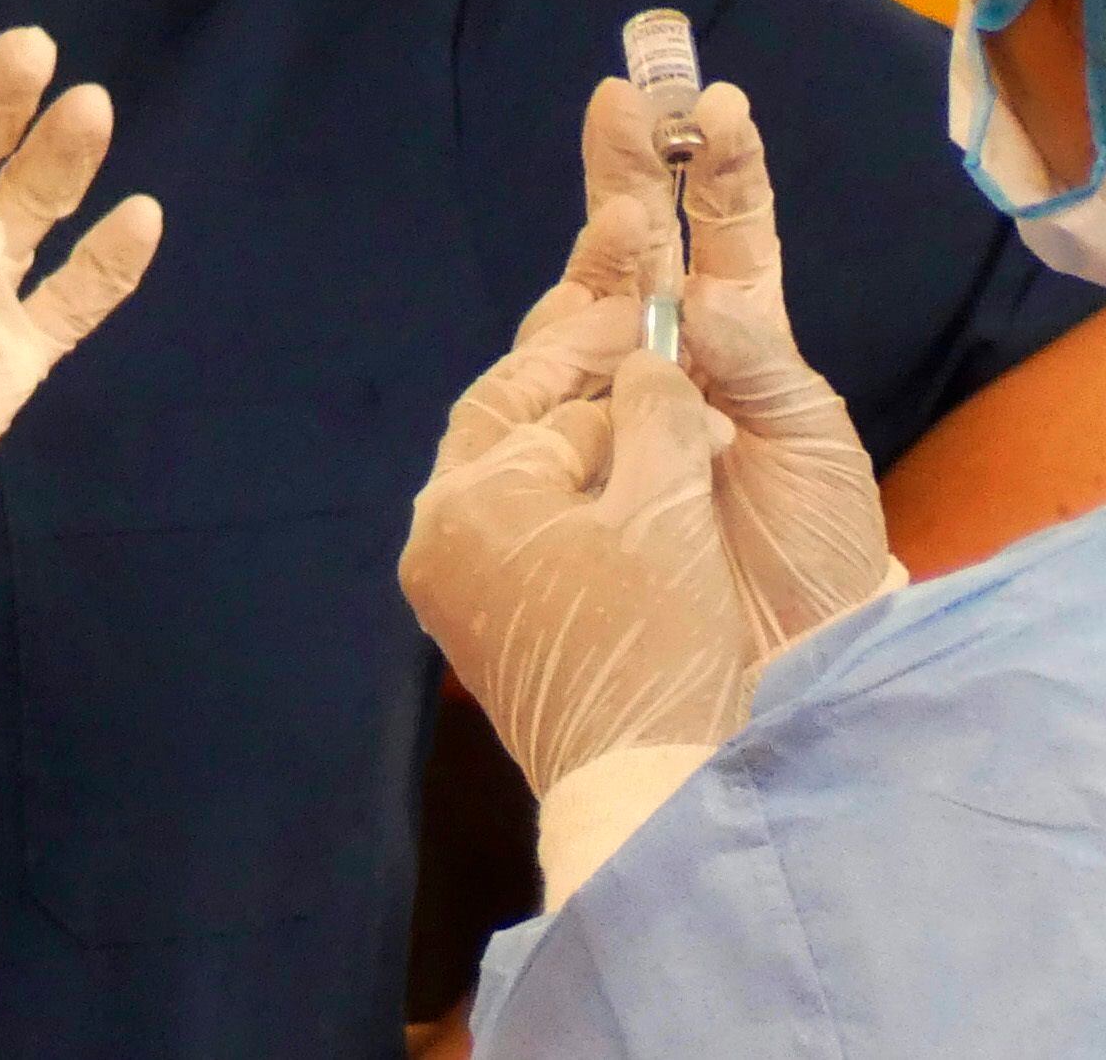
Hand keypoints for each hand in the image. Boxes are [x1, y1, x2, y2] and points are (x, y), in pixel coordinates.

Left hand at [402, 320, 760, 797]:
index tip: (657, 316)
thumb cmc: (655, 640)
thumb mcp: (667, 504)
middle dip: (585, 384)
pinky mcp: (488, 627)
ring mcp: (455, 590)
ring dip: (591, 439)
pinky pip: (527, 528)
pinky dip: (582, 495)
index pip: (527, 391)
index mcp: (464, 502)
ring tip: (663, 409)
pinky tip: (643, 481)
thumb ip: (655, 408)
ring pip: (522, 477)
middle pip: (510, 427)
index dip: (601, 347)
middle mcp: (438, 541)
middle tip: (650, 344)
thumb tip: (648, 360)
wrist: (645, 791)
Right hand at [561, 77, 894, 643]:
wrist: (790, 669)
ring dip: (608, 254)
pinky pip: (557, 398)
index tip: (716, 98)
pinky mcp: (576, 463)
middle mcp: (674, 361)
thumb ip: (759, 364)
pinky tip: (588, 316)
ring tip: (629, 213)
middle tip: (625, 97)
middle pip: (641, 250)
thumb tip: (695, 299)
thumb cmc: (819, 556)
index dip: (718, 167)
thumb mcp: (815, 446)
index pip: (725, 233)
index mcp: (744, 341)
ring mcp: (619, 408)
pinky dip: (569, 355)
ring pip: (590, 310)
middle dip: (630, 171)